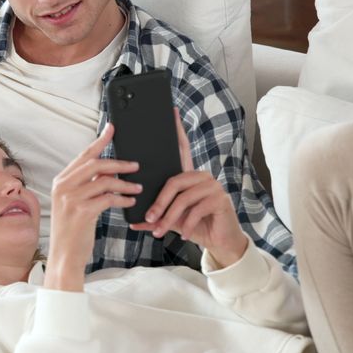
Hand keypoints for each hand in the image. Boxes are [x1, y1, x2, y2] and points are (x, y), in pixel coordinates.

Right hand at [46, 123, 140, 291]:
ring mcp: (71, 198)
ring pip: (104, 180)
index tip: (112, 128)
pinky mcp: (82, 211)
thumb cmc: (73, 231)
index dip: (100, 140)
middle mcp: (63, 186)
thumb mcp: (74, 204)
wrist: (64, 256)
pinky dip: (122, 198)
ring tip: (138, 187)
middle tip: (136, 165)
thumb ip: (86, 186)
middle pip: (95, 163)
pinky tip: (131, 201)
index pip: (83, 155)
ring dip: (125, 183)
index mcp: (61, 181)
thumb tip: (108, 170)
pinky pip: (108, 198)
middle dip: (119, 163)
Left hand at [129, 108, 247, 267]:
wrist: (220, 241)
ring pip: (183, 199)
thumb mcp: (171, 220)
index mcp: (189, 176)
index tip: (172, 111)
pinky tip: (183, 233)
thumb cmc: (195, 225)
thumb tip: (131, 221)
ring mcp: (213, 186)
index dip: (178, 130)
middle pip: (174, 182)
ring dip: (169, 217)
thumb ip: (154, 217)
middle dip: (159, 203)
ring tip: (160, 231)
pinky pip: (196, 210)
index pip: (182, 149)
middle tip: (148, 219)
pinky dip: (186, 224)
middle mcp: (202, 176)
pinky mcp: (220, 199)